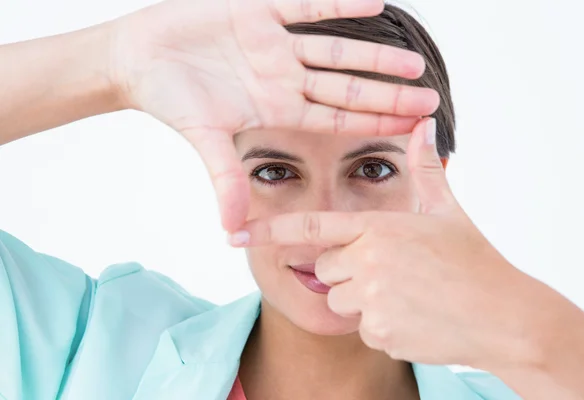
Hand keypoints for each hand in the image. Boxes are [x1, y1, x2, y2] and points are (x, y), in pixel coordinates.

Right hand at [107, 0, 439, 230]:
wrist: (140, 59)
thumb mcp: (204, 140)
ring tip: (414, 61)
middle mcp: (284, 77)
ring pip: (335, 50)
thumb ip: (225, 179)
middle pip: (347, 88)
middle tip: (431, 100)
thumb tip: (231, 229)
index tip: (410, 132)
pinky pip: (307, 5)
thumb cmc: (171, 99)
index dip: (374, 124)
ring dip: (374, 55)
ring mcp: (276, 45)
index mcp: (277, 108)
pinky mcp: (259, 9)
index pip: (337, 119)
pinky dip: (337, 3)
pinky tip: (373, 0)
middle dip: (388, 94)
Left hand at [231, 118, 542, 367]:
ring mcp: (371, 300)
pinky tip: (416, 318)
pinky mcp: (379, 333)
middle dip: (348, 271)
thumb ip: (425, 169)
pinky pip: (364, 329)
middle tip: (393, 273)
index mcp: (377, 227)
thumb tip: (424, 125)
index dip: (269, 230)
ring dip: (366, 301)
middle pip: (327, 269)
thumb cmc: (474, 260)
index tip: (232, 233)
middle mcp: (367, 261)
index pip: (310, 226)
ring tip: (409, 295)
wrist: (503, 316)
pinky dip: (384, 326)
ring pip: (344, 301)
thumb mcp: (447, 212)